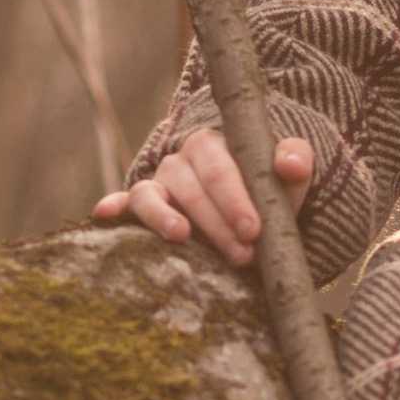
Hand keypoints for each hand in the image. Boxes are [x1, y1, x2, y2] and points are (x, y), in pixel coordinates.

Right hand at [92, 127, 312, 266]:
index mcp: (212, 145)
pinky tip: (103, 214)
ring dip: (162, 215)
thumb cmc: (267, 192)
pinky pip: (123, 205)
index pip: (219, 167)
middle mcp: (179, 161)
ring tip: (180, 236)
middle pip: (190, 187)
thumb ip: (295, 164)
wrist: (251, 210)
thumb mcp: (287, 179)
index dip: (234, 197)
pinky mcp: (141, 208)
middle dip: (216, 221)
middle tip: (242, 254)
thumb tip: (291, 163)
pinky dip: (113, 208)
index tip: (253, 229)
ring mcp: (158, 185)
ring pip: (151, 194)